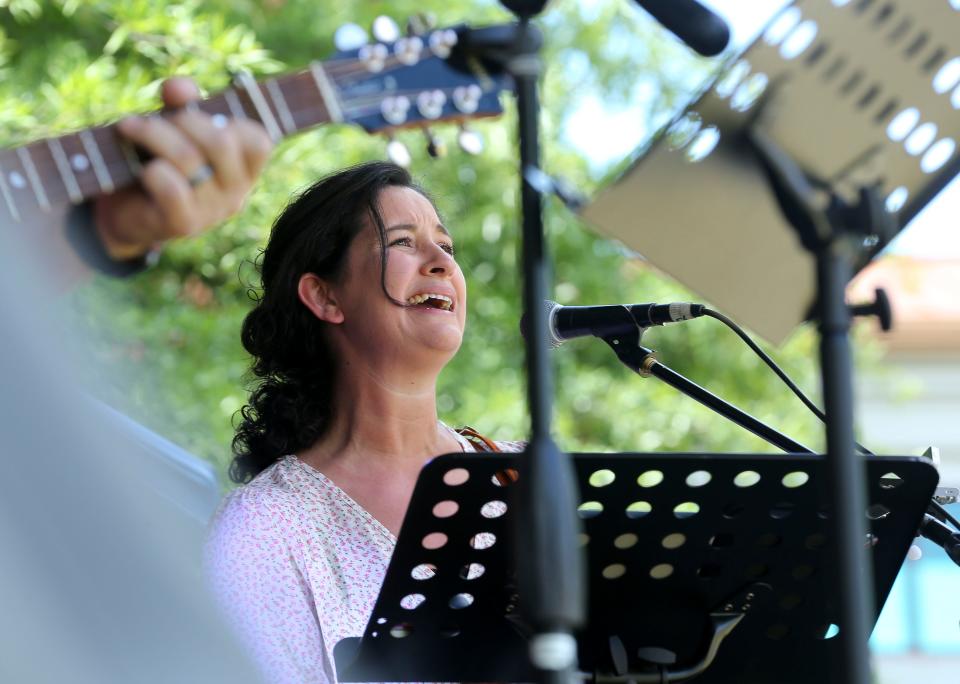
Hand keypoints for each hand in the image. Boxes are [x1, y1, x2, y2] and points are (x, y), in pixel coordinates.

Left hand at [93, 77, 272, 259]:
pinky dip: (152, 171)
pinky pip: (172, 189)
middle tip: (156, 120)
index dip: (230, 121)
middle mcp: (235, 193)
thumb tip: (180, 87)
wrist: (128, 212)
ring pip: (189, 160)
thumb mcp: (175, 128)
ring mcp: (212, 211)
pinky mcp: (184, 224)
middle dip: (183, 120)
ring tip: (129, 127)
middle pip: (221, 143)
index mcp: (243, 170)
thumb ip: (183, 103)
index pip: (258, 142)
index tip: (198, 116)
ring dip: (153, 135)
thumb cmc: (160, 162)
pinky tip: (140, 168)